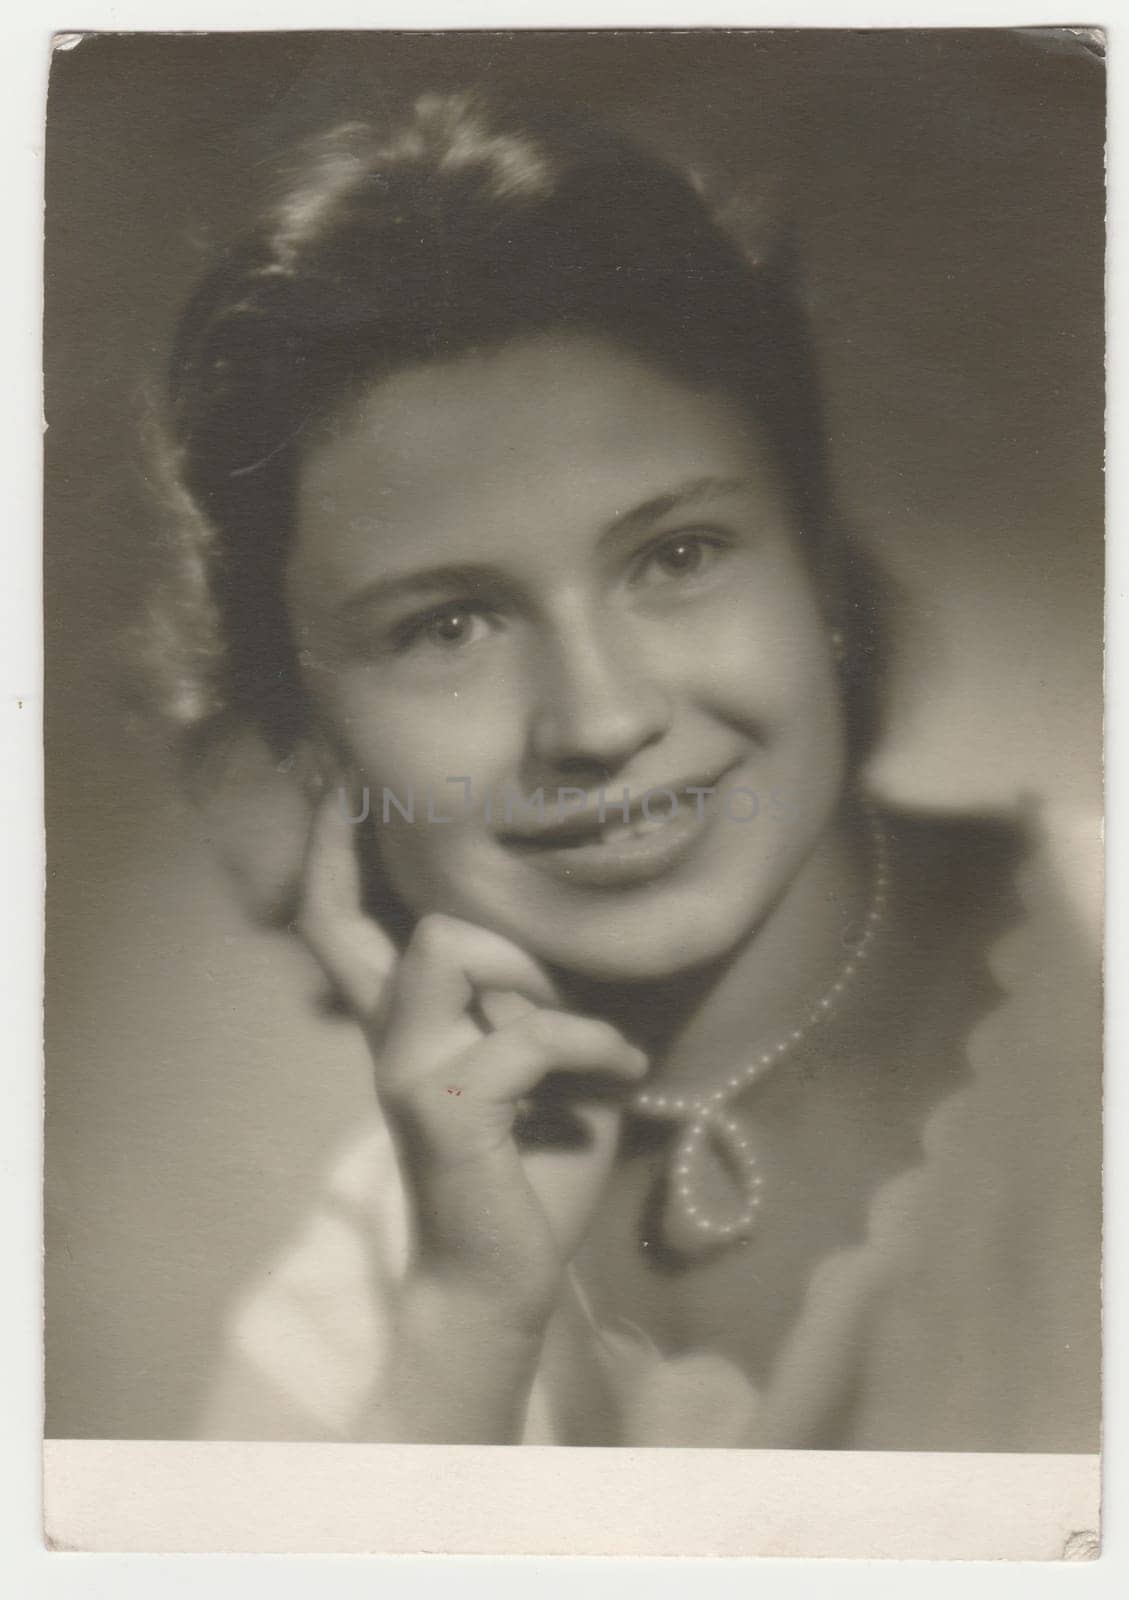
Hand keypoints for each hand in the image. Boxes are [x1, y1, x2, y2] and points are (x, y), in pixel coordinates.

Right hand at [292, 788, 647, 1328]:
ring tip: (585, 1034)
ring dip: (537, 978)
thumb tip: (588, 923)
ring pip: (450, 946)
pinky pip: (528, 1032)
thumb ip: (537, 992)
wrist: (505, 1278)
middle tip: (552, 969)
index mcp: (404, 1019)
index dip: (328, 847)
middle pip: (383, 914)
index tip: (339, 775)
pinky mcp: (446, 1109)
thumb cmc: (532, 1164)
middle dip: (482, 914)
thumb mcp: (541, 1058)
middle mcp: (389, 1036)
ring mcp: (408, 1069)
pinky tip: (622, 1076)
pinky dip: (595, 1048)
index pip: (337, 918)